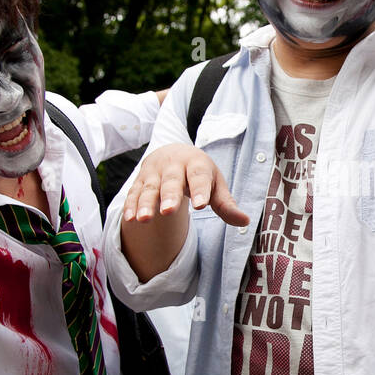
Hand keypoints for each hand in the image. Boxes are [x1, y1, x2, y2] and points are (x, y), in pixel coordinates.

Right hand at [121, 143, 247, 226]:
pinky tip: (130, 219)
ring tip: (145, 220)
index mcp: (196, 163)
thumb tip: (244, 221)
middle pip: (171, 181)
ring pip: (150, 188)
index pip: (199, 176)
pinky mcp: (140, 180)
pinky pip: (134, 192)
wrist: (172, 153)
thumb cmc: (199, 173)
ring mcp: (154, 172)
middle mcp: (173, 165)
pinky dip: (131, 205)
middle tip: (169, 212)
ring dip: (146, 203)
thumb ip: (226, 204)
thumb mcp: (215, 184)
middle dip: (169, 196)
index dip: (200, 190)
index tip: (201, 205)